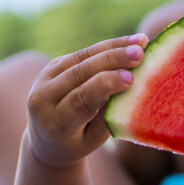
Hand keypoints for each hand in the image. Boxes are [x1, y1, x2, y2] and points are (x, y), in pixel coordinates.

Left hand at [26, 34, 147, 167]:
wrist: (46, 140)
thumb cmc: (78, 142)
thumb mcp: (93, 138)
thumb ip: (108, 113)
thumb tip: (133, 83)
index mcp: (54, 123)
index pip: (79, 100)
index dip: (104, 86)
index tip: (130, 79)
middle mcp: (43, 97)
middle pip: (78, 73)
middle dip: (111, 60)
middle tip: (139, 53)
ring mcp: (45, 78)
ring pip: (81, 57)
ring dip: (112, 48)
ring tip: (140, 42)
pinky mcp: (53, 65)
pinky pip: (82, 53)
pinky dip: (107, 47)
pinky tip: (129, 42)